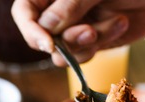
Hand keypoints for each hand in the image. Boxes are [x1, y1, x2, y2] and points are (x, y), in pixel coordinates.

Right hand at [11, 0, 144, 64]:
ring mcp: (73, 26)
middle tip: (90, 32)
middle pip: (41, 36)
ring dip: (89, 42)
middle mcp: (57, 9)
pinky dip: (104, 41)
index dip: (31, 30)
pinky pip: (85, 54)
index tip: (48, 44)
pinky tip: (120, 22)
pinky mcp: (91, 40)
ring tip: (115, 20)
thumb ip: (71, 5)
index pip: (24, 12)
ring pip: (63, 52)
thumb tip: (46, 28)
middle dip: (66, 40)